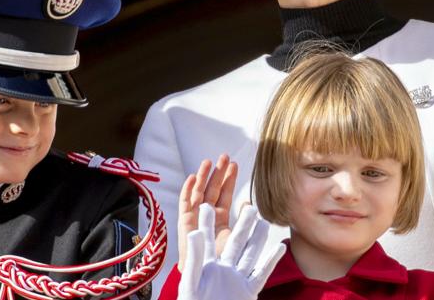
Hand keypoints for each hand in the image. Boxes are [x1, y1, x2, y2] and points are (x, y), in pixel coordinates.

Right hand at [177, 156, 236, 270]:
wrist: (205, 278)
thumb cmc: (220, 261)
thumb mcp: (236, 239)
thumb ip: (243, 221)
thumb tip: (249, 203)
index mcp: (219, 217)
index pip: (225, 194)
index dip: (229, 180)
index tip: (235, 165)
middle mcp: (206, 214)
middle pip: (212, 189)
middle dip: (217, 173)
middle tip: (224, 156)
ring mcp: (194, 217)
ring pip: (199, 192)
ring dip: (202, 177)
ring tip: (208, 161)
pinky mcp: (184, 222)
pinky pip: (184, 204)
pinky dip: (187, 191)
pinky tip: (191, 178)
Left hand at [177, 203, 285, 299]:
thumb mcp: (190, 281)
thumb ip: (194, 257)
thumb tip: (194, 231)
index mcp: (206, 267)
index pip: (207, 239)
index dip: (207, 223)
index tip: (207, 205)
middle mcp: (223, 270)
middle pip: (235, 243)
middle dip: (242, 225)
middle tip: (248, 206)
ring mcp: (237, 280)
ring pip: (250, 255)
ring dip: (257, 238)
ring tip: (263, 220)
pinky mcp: (248, 292)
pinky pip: (261, 274)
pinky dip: (271, 261)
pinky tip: (279, 247)